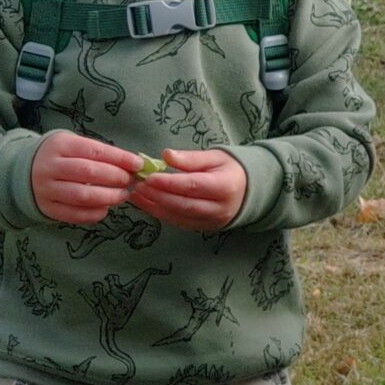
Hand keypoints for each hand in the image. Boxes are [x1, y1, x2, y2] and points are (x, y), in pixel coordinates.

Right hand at [30, 130, 138, 225]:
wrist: (24, 172)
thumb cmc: (60, 157)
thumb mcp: (74, 145)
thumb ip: (100, 153)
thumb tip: (133, 164)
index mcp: (59, 146)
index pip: (94, 151)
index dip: (119, 158)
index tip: (138, 164)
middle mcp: (50, 167)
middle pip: (88, 172)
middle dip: (115, 177)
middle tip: (130, 181)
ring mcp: (46, 189)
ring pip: (82, 196)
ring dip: (108, 197)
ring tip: (122, 195)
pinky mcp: (47, 208)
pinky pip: (74, 214)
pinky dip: (94, 213)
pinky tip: (105, 208)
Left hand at [128, 147, 249, 232]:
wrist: (248, 191)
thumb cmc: (229, 169)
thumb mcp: (215, 157)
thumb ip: (191, 158)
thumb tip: (166, 155)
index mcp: (225, 187)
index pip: (192, 186)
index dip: (169, 183)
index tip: (149, 177)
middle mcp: (219, 208)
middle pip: (183, 204)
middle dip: (158, 196)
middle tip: (137, 187)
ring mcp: (212, 222)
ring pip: (179, 217)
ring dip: (154, 207)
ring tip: (136, 196)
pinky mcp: (203, 229)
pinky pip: (179, 223)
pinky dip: (161, 214)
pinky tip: (147, 205)